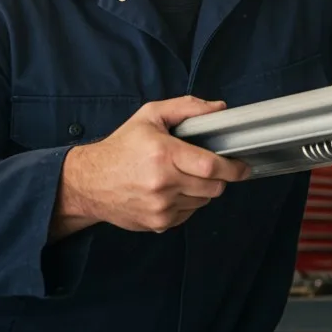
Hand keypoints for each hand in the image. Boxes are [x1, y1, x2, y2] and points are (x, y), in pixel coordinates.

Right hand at [53, 96, 249, 236]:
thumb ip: (186, 108)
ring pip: (203, 201)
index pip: (211, 167)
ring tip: (184, 176)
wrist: (89, 182)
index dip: (232, 168)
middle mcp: (162, 184)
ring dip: (202, 190)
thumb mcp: (150, 116)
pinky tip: (172, 190)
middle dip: (220, 179)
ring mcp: (160, 207)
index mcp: (163, 154)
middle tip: (211, 168)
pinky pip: (188, 214)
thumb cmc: (121, 147)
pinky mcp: (157, 223)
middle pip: (213, 188)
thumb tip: (219, 109)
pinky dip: (188, 202)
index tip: (242, 165)